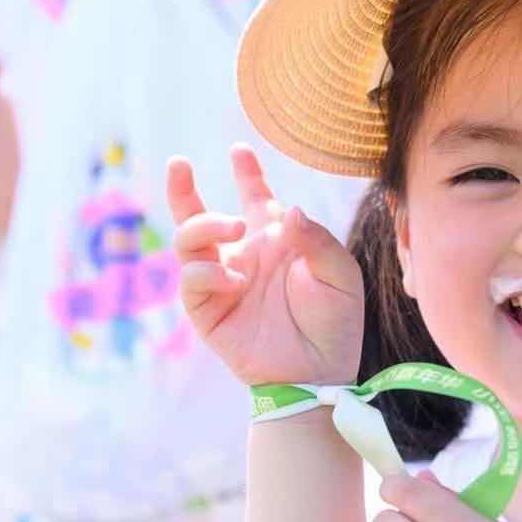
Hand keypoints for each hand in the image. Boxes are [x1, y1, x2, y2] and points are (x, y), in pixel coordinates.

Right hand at [167, 146, 364, 386]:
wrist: (319, 371)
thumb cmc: (335, 323)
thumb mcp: (341, 275)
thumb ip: (317, 240)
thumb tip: (287, 211)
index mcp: (275, 242)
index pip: (255, 199)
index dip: (246, 173)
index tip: (239, 149)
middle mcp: (243, 257)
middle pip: (199, 215)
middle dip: (181, 188)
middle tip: (180, 164)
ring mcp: (222, 282)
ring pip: (186, 240)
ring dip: (204, 225)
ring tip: (233, 229)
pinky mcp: (207, 311)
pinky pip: (191, 281)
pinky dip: (208, 274)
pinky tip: (235, 281)